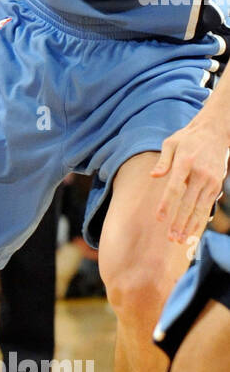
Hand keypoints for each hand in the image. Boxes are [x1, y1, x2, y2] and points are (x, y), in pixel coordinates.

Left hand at [151, 116, 229, 244]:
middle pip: (188, 202)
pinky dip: (200, 219)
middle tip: (170, 238)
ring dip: (190, 225)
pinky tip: (192, 230)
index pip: (175, 187)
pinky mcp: (217, 184)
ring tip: (180, 240)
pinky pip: (207, 206)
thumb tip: (154, 175)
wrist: (215, 131)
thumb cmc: (188, 138)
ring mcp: (211, 180)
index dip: (167, 204)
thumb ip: (163, 160)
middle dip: (179, 222)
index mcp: (186, 162)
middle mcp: (201, 173)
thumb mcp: (171, 142)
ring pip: (200, 208)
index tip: (159, 218)